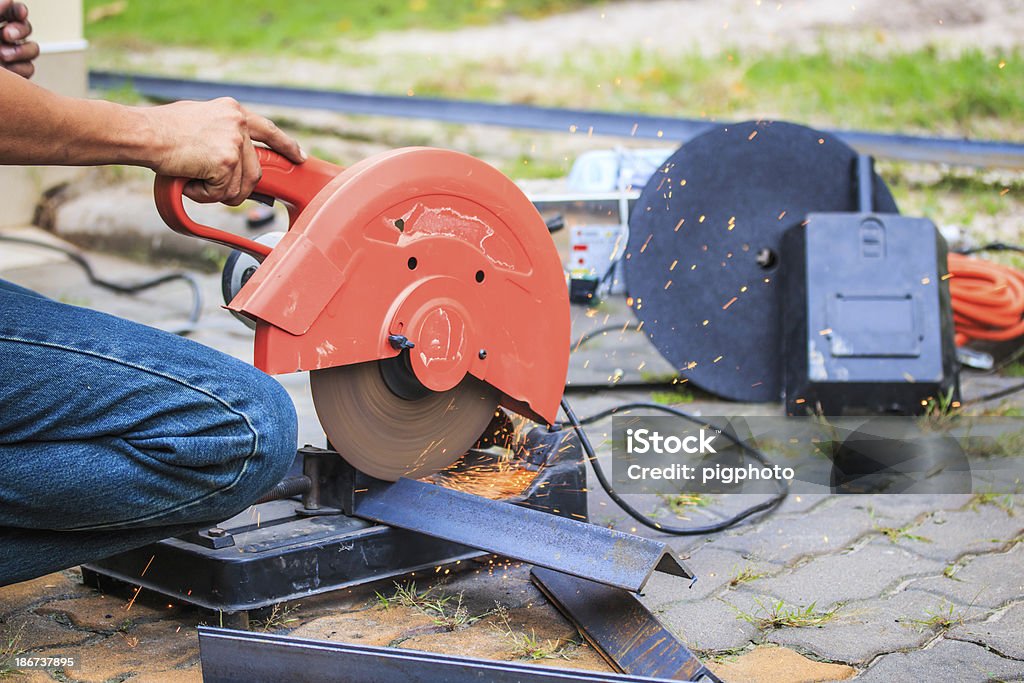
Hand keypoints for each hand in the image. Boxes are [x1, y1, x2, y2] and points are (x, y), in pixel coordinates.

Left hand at [0, 1, 37, 78]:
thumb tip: (9, 0)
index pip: (13, 12)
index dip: (19, 11)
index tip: (19, 13)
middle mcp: (3, 39)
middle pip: (25, 28)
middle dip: (20, 30)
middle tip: (6, 35)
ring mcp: (12, 57)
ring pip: (32, 49)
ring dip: (20, 51)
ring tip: (2, 57)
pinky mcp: (17, 75)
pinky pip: (29, 68)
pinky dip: (20, 69)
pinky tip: (7, 71)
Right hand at [142, 97, 305, 205]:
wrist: (143, 133)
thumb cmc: (161, 129)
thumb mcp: (200, 119)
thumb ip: (221, 132)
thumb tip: (231, 155)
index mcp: (233, 111)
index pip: (269, 130)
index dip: (287, 146)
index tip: (301, 157)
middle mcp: (238, 124)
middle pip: (254, 172)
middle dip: (237, 187)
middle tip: (212, 188)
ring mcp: (234, 142)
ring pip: (240, 187)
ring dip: (216, 192)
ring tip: (193, 178)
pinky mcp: (226, 162)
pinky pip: (223, 193)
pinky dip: (204, 195)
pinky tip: (189, 180)